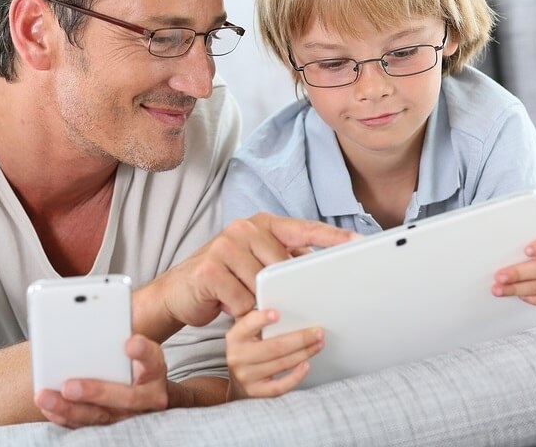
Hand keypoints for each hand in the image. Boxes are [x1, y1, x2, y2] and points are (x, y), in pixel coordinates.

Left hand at [34, 334, 167, 427]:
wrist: (140, 386)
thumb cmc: (129, 358)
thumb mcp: (130, 344)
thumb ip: (117, 335)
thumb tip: (89, 319)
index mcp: (154, 369)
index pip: (153, 359)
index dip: (143, 352)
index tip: (130, 342)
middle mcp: (147, 395)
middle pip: (127, 397)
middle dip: (96, 391)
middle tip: (68, 385)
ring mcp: (128, 414)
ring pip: (101, 415)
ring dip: (70, 408)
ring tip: (45, 396)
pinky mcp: (109, 423)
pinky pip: (86, 424)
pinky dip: (65, 416)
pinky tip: (48, 406)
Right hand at [148, 213, 357, 330]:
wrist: (177, 292)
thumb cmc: (223, 279)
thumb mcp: (254, 264)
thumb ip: (281, 261)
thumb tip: (318, 271)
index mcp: (260, 224)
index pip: (304, 228)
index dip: (332, 237)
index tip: (358, 243)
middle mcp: (243, 228)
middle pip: (284, 264)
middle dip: (286, 288)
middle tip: (280, 303)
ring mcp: (225, 246)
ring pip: (263, 285)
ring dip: (259, 303)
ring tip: (246, 304)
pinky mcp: (210, 269)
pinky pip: (243, 300)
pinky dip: (241, 312)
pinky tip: (229, 308)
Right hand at [226, 308, 323, 399]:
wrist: (236, 382)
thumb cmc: (247, 350)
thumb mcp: (245, 332)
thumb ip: (256, 318)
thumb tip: (283, 305)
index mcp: (236, 337)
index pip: (247, 325)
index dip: (261, 319)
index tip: (277, 314)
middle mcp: (238, 356)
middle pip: (274, 346)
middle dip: (300, 338)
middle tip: (317, 332)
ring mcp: (247, 376)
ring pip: (281, 364)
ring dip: (304, 353)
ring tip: (318, 344)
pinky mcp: (257, 392)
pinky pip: (280, 386)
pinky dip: (295, 376)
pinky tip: (306, 365)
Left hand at [492, 225, 535, 307]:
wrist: (532, 268)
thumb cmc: (520, 250)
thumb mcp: (519, 242)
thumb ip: (513, 242)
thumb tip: (491, 247)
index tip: (525, 251)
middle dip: (520, 272)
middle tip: (499, 277)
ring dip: (520, 288)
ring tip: (500, 290)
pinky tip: (521, 298)